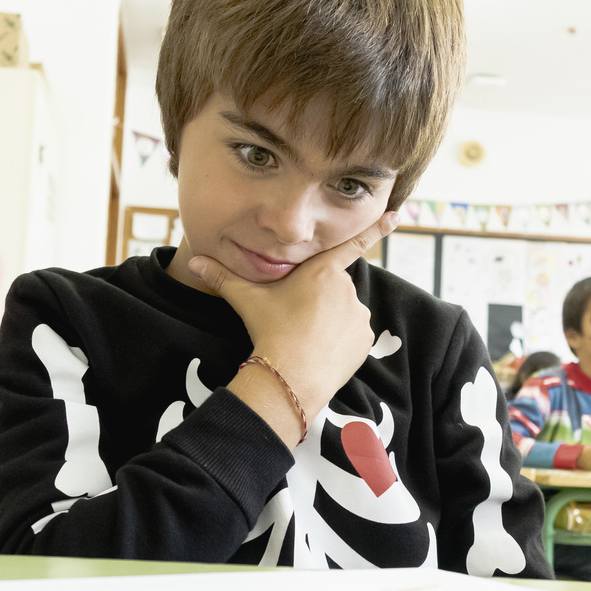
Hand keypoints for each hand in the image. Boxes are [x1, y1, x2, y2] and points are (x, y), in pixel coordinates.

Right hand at [188, 212, 397, 444]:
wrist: (290, 376)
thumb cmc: (269, 331)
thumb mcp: (245, 300)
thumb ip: (221, 277)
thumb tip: (192, 262)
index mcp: (322, 272)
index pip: (352, 245)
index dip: (375, 228)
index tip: (398, 214)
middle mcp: (346, 289)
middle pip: (332, 287)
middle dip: (317, 298)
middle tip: (294, 318)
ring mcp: (358, 315)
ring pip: (342, 312)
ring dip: (328, 320)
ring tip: (304, 336)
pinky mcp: (364, 340)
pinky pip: (352, 334)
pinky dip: (338, 340)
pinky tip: (319, 350)